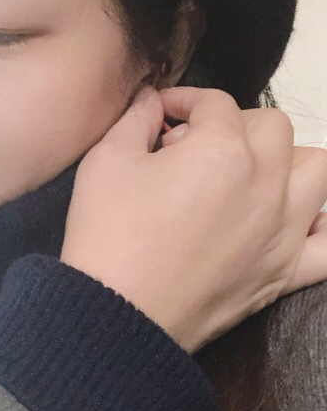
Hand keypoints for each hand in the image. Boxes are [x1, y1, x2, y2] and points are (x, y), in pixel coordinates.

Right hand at [59, 85, 326, 353]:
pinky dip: (319, 224)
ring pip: (318, 170)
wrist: (118, 311)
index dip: (184, 99)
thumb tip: (151, 100)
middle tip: (192, 145)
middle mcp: (266, 184)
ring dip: (286, 159)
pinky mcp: (286, 272)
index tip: (160, 113)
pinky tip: (289, 219)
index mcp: (221, 151)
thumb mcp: (106, 160)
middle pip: (273, 126)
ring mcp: (284, 230)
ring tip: (245, 173)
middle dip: (232, 123)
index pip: (215, 102)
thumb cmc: (108, 231)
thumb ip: (135, 118)